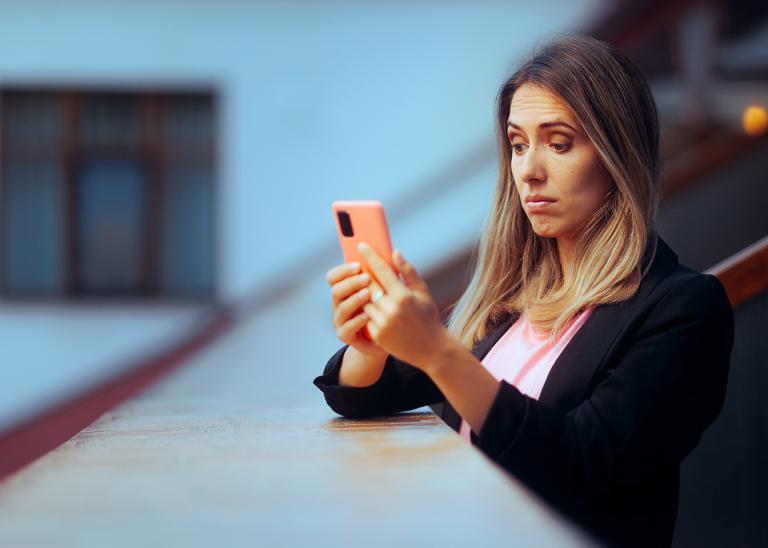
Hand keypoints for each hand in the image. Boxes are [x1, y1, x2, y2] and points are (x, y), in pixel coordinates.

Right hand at [326, 260, 387, 357]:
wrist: (391, 337)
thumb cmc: (390, 309)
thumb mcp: (392, 289)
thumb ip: (389, 272)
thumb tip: (395, 252)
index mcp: (347, 289)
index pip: (334, 276)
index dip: (343, 270)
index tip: (358, 264)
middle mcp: (340, 303)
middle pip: (335, 290)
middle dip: (350, 283)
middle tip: (366, 278)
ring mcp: (341, 320)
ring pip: (341, 308)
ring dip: (353, 299)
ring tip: (367, 294)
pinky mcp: (346, 335)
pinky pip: (346, 328)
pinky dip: (356, 321)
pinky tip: (367, 315)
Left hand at [357, 242, 446, 370]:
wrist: (431, 349)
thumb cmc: (428, 317)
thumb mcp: (423, 292)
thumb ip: (408, 271)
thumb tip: (395, 252)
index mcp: (403, 296)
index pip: (382, 271)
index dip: (370, 256)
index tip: (362, 245)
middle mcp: (391, 309)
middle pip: (369, 285)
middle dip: (363, 275)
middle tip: (359, 266)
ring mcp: (383, 323)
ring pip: (365, 302)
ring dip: (365, 295)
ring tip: (369, 290)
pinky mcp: (377, 335)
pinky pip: (366, 317)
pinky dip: (369, 312)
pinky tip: (374, 310)